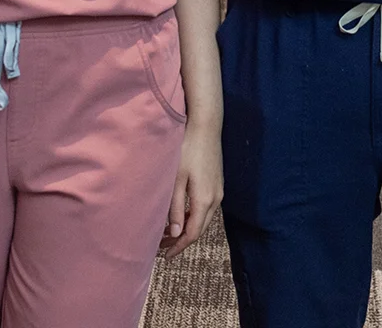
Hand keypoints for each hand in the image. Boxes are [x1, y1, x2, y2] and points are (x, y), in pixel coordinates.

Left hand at [161, 120, 222, 259]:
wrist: (206, 126)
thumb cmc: (187, 149)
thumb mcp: (176, 179)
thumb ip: (175, 208)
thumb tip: (175, 234)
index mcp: (204, 200)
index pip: (193, 233)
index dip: (179, 247)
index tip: (165, 255)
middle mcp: (215, 199)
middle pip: (200, 228)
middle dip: (182, 240)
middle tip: (162, 246)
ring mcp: (219, 191)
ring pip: (203, 219)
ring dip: (188, 228)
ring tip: (168, 232)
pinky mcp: (217, 183)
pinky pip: (206, 208)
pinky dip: (193, 217)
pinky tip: (181, 214)